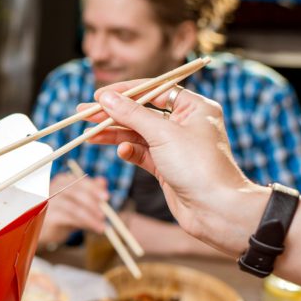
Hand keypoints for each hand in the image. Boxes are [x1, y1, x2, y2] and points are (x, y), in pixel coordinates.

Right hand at [38, 172, 107, 244]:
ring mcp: (47, 202)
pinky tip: (94, 228)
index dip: (93, 188)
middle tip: (104, 214)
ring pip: (73, 207)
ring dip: (90, 217)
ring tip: (102, 227)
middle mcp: (52, 189)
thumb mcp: (77, 203)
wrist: (42, 232)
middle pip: (75, 192)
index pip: (78, 181)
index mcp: (60, 182)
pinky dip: (84, 223)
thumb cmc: (60, 215)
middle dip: (92, 203)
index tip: (106, 197)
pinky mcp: (47, 217)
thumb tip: (102, 181)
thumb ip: (89, 192)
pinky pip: (69, 218)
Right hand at [83, 81, 252, 243]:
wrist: (217, 210)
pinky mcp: (166, 167)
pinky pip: (141, 153)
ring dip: (114, 134)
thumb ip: (131, 114)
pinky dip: (129, 151)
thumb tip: (105, 97)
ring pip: (137, 134)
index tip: (100, 95)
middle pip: (141, 113)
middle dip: (113, 114)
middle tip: (84, 113)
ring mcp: (175, 147)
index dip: (126, 91)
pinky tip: (121, 151)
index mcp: (194, 108)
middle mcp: (185, 124)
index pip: (154, 90)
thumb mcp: (162, 133)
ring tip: (89, 134)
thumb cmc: (198, 166)